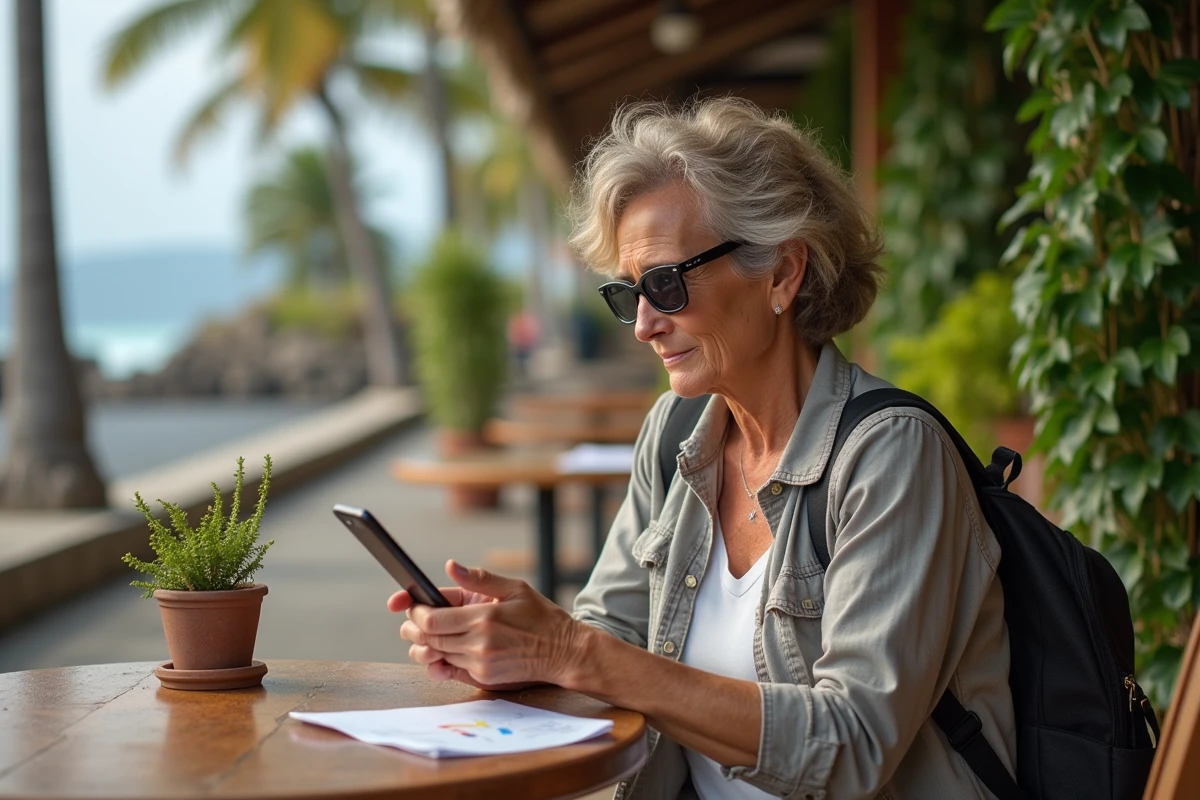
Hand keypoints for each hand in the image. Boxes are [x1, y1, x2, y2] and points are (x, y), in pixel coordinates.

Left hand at [387, 560, 583, 689]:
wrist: (563, 652)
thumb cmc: (540, 616)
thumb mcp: (514, 588)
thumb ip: (479, 578)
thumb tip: (451, 566)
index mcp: (484, 618)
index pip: (431, 620)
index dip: (416, 613)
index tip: (415, 606)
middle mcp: (479, 644)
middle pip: (428, 639)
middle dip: (415, 629)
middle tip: (416, 620)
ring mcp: (480, 664)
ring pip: (436, 655)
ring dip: (428, 644)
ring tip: (431, 633)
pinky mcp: (483, 678)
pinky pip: (450, 669)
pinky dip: (442, 659)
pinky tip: (447, 649)